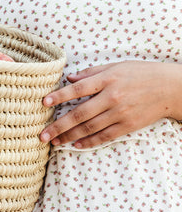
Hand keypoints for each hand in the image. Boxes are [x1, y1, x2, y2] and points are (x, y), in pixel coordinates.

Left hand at [40, 61, 181, 148]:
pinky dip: (90, 142)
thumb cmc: (141, 73)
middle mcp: (112, 97)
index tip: (44, 102)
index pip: (78, 89)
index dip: (59, 96)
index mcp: (107, 79)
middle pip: (79, 114)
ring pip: (89, 128)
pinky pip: (105, 136)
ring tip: (55, 142)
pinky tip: (76, 145)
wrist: (169, 88)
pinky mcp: (128, 126)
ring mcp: (120, 114)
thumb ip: (91, 72)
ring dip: (70, 137)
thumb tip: (69, 78)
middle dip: (58, 126)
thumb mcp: (116, 66)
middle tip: (42, 135)